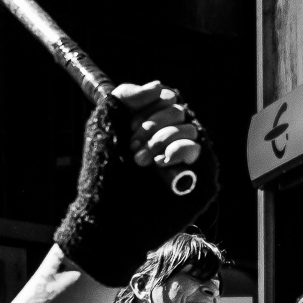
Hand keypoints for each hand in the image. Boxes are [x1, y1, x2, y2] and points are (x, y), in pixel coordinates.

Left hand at [54, 82, 218, 287]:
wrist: (107, 216)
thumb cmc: (102, 177)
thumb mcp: (104, 125)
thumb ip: (125, 96)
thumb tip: (158, 86)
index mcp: (149, 128)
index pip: (164, 98)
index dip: (148, 105)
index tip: (127, 126)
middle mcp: (170, 142)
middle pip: (178, 109)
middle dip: (152, 124)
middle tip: (133, 148)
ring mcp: (186, 161)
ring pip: (190, 127)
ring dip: (162, 138)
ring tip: (142, 161)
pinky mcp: (199, 180)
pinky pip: (200, 149)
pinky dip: (179, 149)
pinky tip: (161, 162)